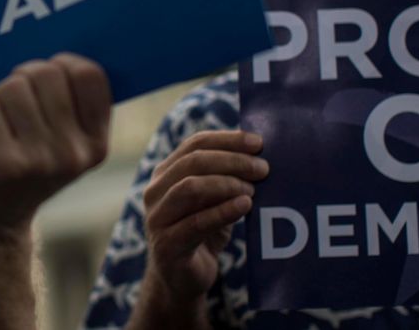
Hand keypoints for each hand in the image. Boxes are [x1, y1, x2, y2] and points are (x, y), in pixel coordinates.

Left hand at [0, 53, 110, 232]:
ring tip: (1, 125)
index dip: (62, 65)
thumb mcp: (64, 144)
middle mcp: (75, 154)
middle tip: (15, 105)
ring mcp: (41, 161)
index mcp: (97, 144)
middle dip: (23, 80)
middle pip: (46, 74)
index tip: (46, 81)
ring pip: (13, 88)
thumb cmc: (26, 167)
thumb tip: (65, 46)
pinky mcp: (4, 164)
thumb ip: (72, 103)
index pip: (89, 74)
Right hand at [140, 130, 267, 305]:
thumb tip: (259, 155)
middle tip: (263, 168)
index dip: (227, 140)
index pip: (195, 144)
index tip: (259, 143)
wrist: (182, 278)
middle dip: (232, 161)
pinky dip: (223, 211)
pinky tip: (245, 206)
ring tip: (253, 191)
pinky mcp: (166, 244)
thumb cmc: (202, 233)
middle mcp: (155, 191)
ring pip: (190, 187)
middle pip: (192, 162)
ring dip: (227, 184)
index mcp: (165, 173)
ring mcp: (157, 217)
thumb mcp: (212, 201)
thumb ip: (224, 178)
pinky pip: (196, 223)